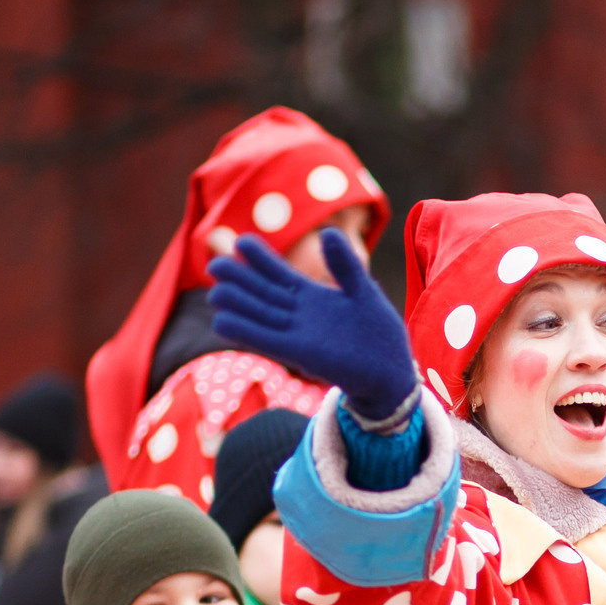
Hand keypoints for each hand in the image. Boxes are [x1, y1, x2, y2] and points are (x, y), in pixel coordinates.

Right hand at [211, 229, 417, 421]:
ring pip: (261, 316)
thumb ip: (345, 265)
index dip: (261, 259)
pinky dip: (246, 332)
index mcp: (312, 297)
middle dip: (239, 279)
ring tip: (214, 292)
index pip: (279, 273)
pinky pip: (268, 341)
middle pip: (263, 293)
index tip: (240, 241)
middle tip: (214, 264)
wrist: (392, 372)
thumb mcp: (363, 290)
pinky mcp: (302, 354)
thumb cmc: (379, 333)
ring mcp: (298, 335)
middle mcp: (299, 315)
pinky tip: (221, 322)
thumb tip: (327, 232)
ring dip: (237, 306)